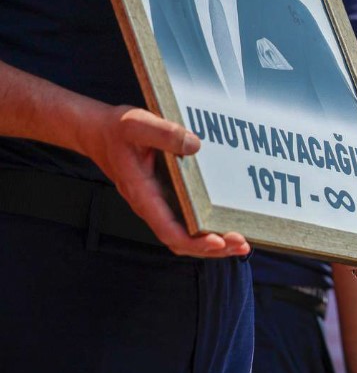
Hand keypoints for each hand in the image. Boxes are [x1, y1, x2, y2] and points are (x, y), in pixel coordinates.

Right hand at [81, 105, 249, 257]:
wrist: (98, 131)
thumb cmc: (116, 130)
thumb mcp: (138, 124)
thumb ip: (165, 133)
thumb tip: (194, 145)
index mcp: (143, 194)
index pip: (168, 230)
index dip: (193, 241)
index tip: (217, 241)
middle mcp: (151, 205)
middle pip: (181, 241)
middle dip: (212, 248)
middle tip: (241, 244)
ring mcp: (158, 203)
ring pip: (184, 235)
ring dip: (212, 243)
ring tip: (240, 243)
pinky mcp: (164, 197)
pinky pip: (185, 222)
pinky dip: (205, 229)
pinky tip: (225, 225)